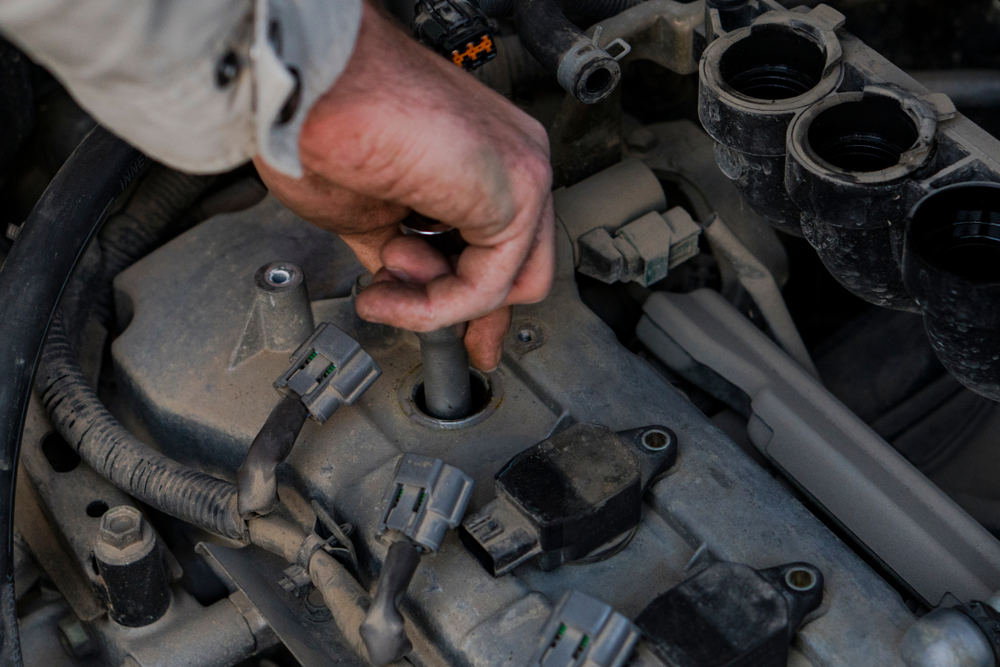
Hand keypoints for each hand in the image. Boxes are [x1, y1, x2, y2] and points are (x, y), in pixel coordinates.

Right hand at [256, 1, 554, 370]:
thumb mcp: (367, 214)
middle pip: (523, 267)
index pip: (501, 247)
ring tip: (382, 285)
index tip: (467, 340)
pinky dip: (434, 307)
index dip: (478, 301)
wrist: (305, 90)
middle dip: (475, 314)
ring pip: (512, 282)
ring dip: (438, 305)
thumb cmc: (319, 128)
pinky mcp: (518, 189)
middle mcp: (511, 160)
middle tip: (448, 344)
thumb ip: (402, 253)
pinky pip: (488, 285)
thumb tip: (408, 289)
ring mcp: (521, 171)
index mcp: (480, 159)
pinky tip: (387, 292)